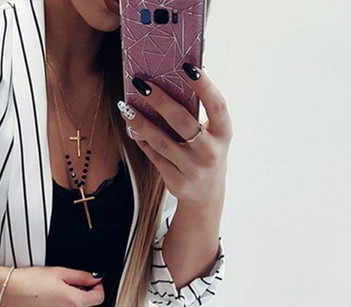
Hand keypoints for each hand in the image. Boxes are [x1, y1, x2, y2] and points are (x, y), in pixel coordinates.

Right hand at [0, 266, 104, 306]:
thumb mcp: (60, 272)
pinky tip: (43, 299)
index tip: (92, 282)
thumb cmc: (31, 280)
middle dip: (77, 291)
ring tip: (49, 289)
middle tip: (62, 281)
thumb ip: (82, 276)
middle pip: (82, 303)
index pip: (98, 298)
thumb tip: (95, 278)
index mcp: (74, 301)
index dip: (97, 287)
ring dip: (65, 300)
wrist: (11, 291)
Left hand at [117, 63, 232, 208]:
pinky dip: (142, 140)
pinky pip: (154, 156)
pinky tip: (131, 127)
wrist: (205, 196)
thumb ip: (198, 115)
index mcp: (224, 134)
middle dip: (159, 100)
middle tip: (141, 83)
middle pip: (181, 121)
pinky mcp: (176, 181)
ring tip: (126, 107)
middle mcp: (210, 152)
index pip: (216, 105)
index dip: (204, 85)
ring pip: (161, 141)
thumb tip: (171, 82)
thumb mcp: (213, 136)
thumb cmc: (206, 154)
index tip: (187, 66)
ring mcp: (193, 169)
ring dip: (141, 122)